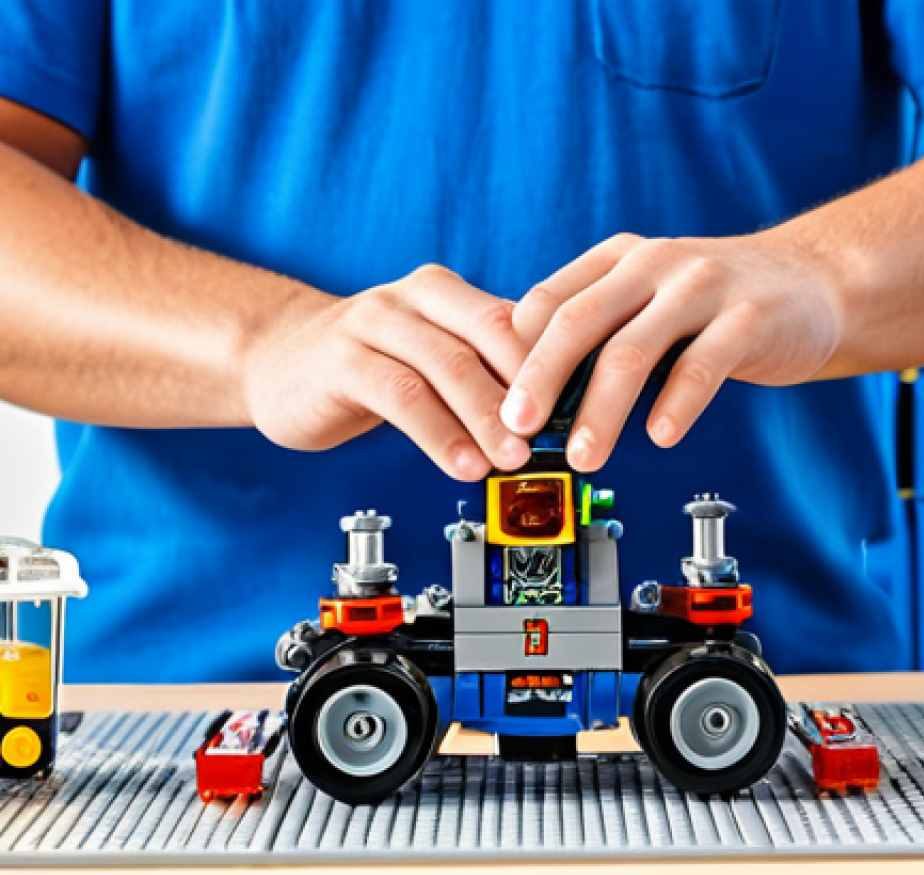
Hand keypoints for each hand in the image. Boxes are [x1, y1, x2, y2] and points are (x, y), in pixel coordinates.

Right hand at [244, 264, 533, 479]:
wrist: (275, 358)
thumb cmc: (366, 365)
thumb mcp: (428, 358)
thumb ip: (479, 372)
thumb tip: (554, 413)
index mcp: (444, 292)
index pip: (514, 320)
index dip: (552, 367)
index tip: (578, 413)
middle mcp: (412, 296)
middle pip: (487, 337)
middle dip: (526, 393)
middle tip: (552, 441)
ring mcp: (373, 322)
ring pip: (446, 366)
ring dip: (485, 418)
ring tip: (511, 459)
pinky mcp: (341, 361)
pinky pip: (401, 396)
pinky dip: (438, 434)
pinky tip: (462, 464)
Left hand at [500, 231, 843, 470]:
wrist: (812, 282)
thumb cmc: (715, 304)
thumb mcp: (647, 300)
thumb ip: (598, 333)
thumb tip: (533, 396)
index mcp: (616, 260)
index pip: (546, 303)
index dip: (515, 358)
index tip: (499, 408)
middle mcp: (652, 265)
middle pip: (576, 324)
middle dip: (539, 382)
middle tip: (517, 430)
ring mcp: (700, 288)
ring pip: (633, 351)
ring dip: (600, 411)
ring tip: (584, 457)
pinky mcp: (748, 318)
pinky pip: (702, 366)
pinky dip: (675, 405)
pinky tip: (659, 437)